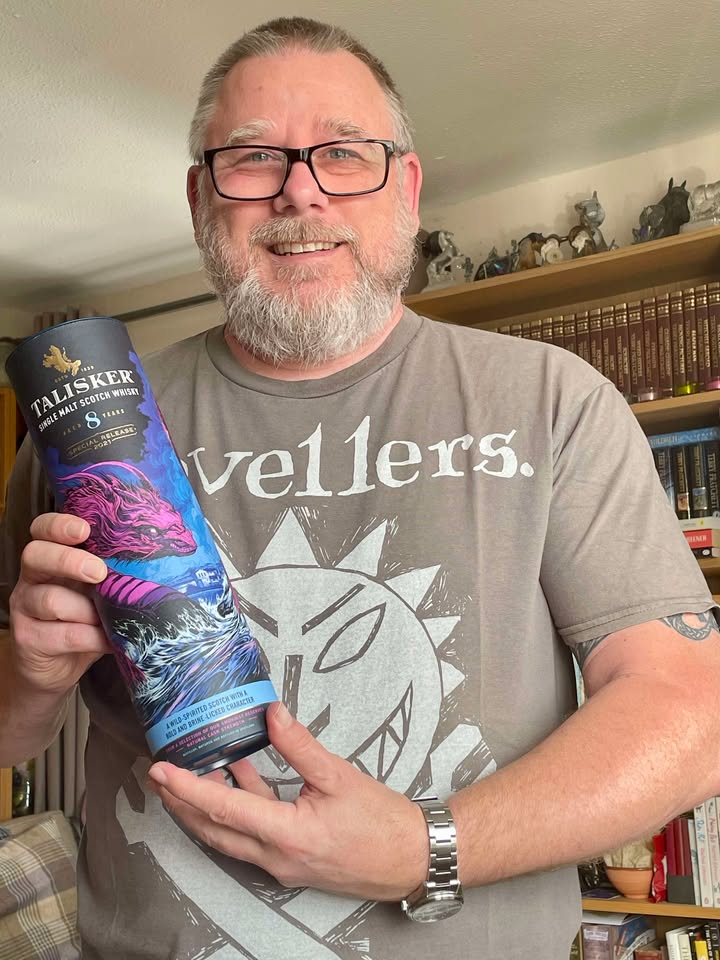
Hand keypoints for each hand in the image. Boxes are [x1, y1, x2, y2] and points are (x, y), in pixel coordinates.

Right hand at [9, 512, 110, 694]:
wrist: (57, 668)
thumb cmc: (83, 621)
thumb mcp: (97, 592)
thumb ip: (111, 576)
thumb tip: (159, 567)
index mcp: (50, 558)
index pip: (42, 530)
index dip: (59, 525)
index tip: (84, 530)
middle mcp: (32, 578)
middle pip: (35, 555)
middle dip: (69, 560)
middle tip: (99, 572)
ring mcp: (24, 608)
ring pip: (50, 599)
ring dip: (87, 610)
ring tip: (110, 618)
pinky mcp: (28, 639)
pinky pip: (63, 635)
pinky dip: (93, 637)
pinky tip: (110, 640)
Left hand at [148, 702, 428, 900]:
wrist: (410, 858)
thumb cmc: (380, 820)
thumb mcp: (338, 775)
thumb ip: (299, 745)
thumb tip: (270, 713)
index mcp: (287, 835)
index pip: (223, 809)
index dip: (187, 788)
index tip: (160, 771)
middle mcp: (275, 857)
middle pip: (214, 830)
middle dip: (181, 803)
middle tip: (158, 775)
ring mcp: (281, 865)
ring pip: (230, 837)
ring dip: (206, 809)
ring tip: (189, 776)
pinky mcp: (291, 863)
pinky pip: (252, 837)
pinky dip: (238, 811)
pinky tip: (239, 781)